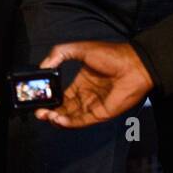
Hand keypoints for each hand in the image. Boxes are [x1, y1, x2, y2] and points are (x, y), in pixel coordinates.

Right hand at [33, 41, 153, 127]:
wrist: (134, 65)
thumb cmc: (111, 55)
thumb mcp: (82, 49)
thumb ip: (60, 53)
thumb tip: (43, 65)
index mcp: (81, 82)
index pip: (61, 95)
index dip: (49, 98)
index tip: (38, 98)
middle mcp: (86, 95)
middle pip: (63, 109)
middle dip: (49, 111)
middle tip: (38, 111)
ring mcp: (92, 105)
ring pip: (69, 117)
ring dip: (55, 118)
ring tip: (45, 115)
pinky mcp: (99, 114)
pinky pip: (80, 122)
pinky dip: (67, 123)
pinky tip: (57, 118)